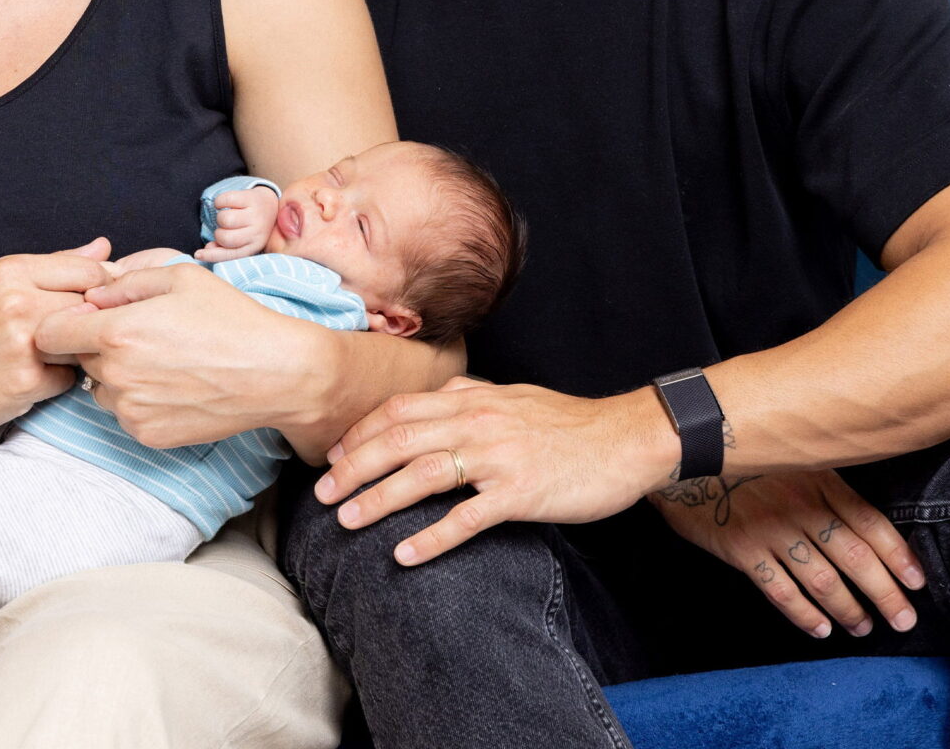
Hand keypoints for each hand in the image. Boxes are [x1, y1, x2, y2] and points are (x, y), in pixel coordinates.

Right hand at [0, 239, 110, 437]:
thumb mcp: (2, 284)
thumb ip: (56, 265)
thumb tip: (104, 248)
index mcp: (11, 271)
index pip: (89, 271)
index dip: (99, 288)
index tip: (89, 302)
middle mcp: (16, 302)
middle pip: (91, 306)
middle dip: (85, 321)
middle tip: (61, 332)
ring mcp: (22, 343)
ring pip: (84, 341)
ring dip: (73, 351)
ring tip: (46, 354)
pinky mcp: (25, 381)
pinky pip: (69, 379)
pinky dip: (56, 381)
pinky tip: (32, 377)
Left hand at [39, 259, 321, 448]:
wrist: (275, 373)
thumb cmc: (231, 318)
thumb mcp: (180, 278)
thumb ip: (124, 283)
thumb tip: (92, 297)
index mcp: (117, 333)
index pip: (49, 334)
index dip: (62, 323)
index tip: (85, 320)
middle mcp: (116, 376)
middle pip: (78, 361)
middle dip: (98, 348)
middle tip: (143, 337)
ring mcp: (130, 411)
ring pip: (101, 390)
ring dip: (118, 376)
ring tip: (164, 361)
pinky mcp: (147, 435)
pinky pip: (125, 414)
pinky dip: (140, 400)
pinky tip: (175, 385)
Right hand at [194, 186, 279, 261]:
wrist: (269, 205)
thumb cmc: (250, 226)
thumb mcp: (242, 241)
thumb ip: (223, 248)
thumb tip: (206, 250)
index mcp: (253, 246)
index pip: (230, 255)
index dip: (211, 256)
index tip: (198, 254)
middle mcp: (257, 232)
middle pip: (225, 237)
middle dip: (219, 233)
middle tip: (223, 228)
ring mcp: (256, 214)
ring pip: (225, 219)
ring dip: (220, 217)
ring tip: (226, 216)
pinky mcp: (251, 197)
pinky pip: (225, 200)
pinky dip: (219, 201)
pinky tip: (225, 204)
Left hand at [311, 378, 676, 564]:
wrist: (628, 440)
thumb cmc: (571, 424)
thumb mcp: (514, 396)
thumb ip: (472, 395)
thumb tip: (440, 395)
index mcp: (472, 397)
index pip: (399, 409)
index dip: (360, 433)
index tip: (333, 456)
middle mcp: (477, 421)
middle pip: (398, 440)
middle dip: (353, 467)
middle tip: (322, 494)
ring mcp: (498, 456)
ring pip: (422, 475)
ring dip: (378, 499)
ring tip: (346, 521)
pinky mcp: (520, 493)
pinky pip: (466, 518)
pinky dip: (430, 537)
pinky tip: (403, 555)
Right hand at [648, 469, 926, 638]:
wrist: (680, 448)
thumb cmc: (738, 450)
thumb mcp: (790, 452)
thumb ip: (820, 480)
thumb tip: (854, 512)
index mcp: (819, 481)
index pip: (870, 523)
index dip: (898, 555)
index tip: (917, 582)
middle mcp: (802, 507)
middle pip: (855, 557)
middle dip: (885, 593)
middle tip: (904, 620)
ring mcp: (773, 529)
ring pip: (822, 578)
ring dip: (848, 608)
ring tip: (864, 628)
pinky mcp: (743, 548)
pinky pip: (780, 589)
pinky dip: (803, 613)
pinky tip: (819, 628)